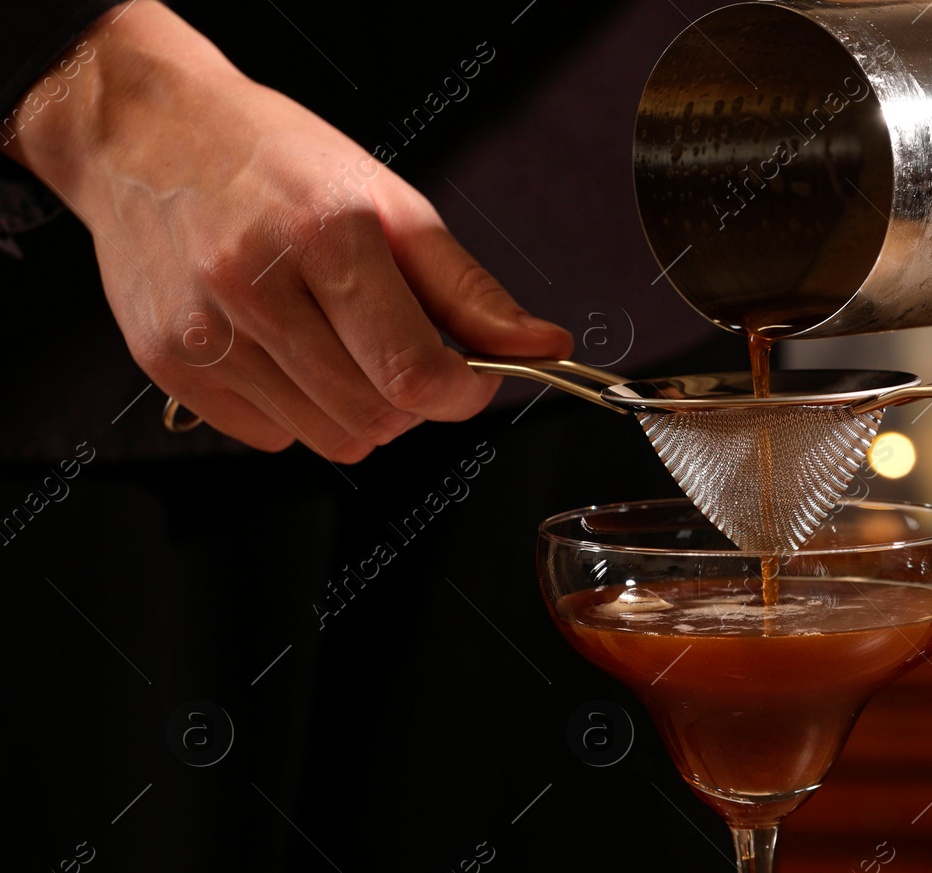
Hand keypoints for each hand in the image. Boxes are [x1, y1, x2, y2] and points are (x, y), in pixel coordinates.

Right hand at [2, 1, 570, 461]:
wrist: (146, 134)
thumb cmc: (278, 163)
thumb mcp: (392, 205)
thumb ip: (470, 292)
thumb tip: (545, 347)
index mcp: (327, 235)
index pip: (414, 373)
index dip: (462, 394)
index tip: (468, 378)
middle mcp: (255, 285)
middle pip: (376, 419)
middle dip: (410, 400)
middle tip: (397, 348)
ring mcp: (204, 330)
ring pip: (328, 439)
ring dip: (356, 410)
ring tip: (334, 339)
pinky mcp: (167, 364)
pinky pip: (269, 438)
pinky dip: (294, 411)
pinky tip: (279, 348)